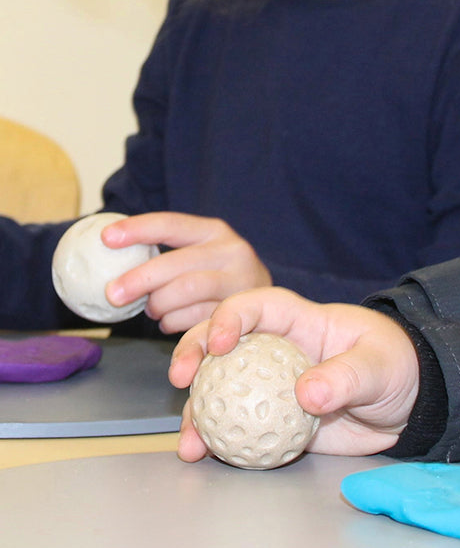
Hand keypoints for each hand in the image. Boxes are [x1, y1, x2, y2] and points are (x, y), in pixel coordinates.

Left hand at [102, 212, 271, 332]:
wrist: (265, 301)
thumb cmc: (214, 274)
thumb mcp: (198, 252)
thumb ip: (165, 253)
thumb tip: (108, 252)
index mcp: (214, 231)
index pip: (171, 225)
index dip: (138, 229)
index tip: (106, 238)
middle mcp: (232, 252)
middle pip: (177, 264)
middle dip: (140, 279)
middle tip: (111, 294)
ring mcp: (239, 282)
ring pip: (185, 292)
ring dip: (158, 304)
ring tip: (151, 309)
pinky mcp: (240, 311)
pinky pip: (194, 318)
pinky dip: (172, 323)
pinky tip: (170, 321)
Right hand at [169, 288, 419, 460]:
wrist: (408, 404)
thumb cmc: (397, 366)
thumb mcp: (379, 366)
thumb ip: (346, 377)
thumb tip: (307, 395)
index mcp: (302, 322)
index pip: (259, 306)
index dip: (232, 315)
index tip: (219, 342)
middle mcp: (277, 350)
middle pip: (223, 341)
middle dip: (192, 351)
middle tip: (180, 378)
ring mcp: (270, 385)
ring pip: (219, 388)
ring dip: (195, 409)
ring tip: (187, 438)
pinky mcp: (272, 419)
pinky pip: (235, 426)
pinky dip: (215, 439)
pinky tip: (201, 454)